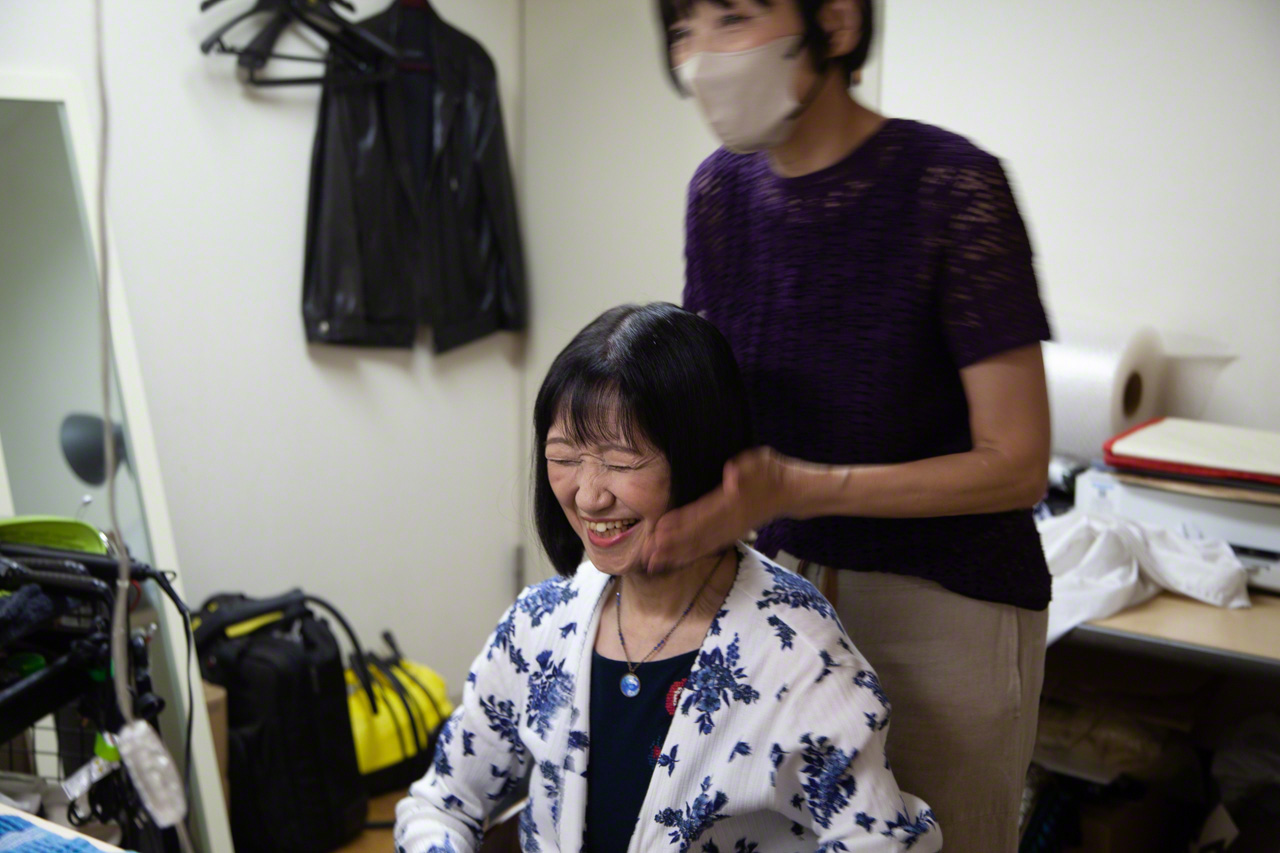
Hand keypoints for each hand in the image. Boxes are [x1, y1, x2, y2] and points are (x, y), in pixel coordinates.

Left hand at [644, 447, 794, 571]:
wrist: (793, 492)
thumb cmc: (773, 472)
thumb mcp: (762, 461)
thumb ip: (747, 467)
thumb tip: (731, 476)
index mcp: (732, 501)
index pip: (702, 513)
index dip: (681, 523)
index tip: (660, 530)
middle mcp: (730, 520)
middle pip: (697, 534)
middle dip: (672, 545)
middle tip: (649, 554)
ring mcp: (732, 530)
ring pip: (701, 545)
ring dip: (678, 554)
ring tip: (655, 563)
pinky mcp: (733, 534)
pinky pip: (709, 547)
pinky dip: (692, 554)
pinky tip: (676, 561)